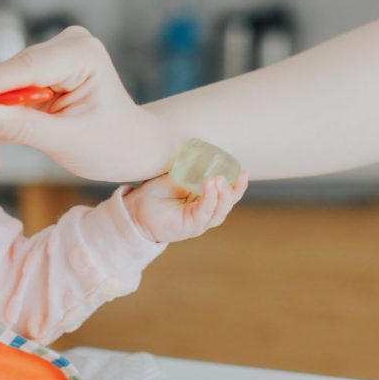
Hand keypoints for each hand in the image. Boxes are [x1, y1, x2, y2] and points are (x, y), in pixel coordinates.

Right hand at [0, 26, 175, 182]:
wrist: (134, 147)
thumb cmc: (114, 143)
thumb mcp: (68, 141)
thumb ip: (21, 128)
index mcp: (80, 54)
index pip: (21, 69)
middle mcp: (63, 48)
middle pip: (3, 84)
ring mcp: (50, 61)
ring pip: (0, 95)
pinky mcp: (40, 77)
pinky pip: (6, 102)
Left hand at [122, 171, 249, 242]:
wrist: (135, 210)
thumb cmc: (154, 193)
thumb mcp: (176, 176)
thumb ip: (190, 169)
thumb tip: (202, 152)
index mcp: (204, 200)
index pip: (227, 193)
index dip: (238, 183)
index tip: (243, 169)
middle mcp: (205, 212)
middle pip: (228, 203)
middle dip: (235, 190)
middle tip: (236, 174)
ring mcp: (200, 221)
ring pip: (220, 210)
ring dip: (223, 194)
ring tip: (220, 179)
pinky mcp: (191, 227)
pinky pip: (205, 213)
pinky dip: (210, 199)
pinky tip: (210, 184)